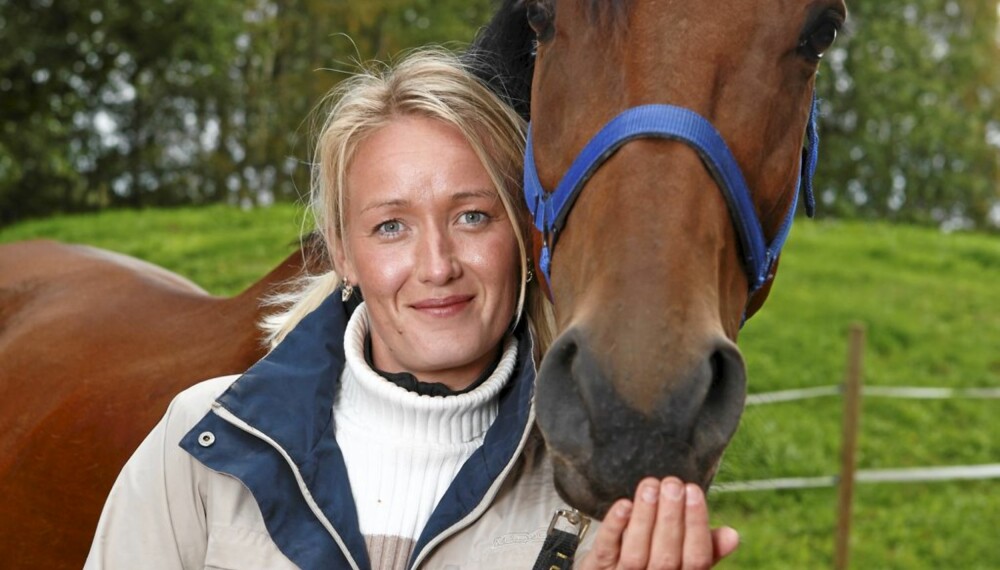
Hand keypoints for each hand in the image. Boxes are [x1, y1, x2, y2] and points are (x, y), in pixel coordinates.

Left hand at [578, 477, 738, 569]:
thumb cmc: (655, 565)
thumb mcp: (683, 563)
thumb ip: (707, 549)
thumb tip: (733, 534)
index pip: (696, 558)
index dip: (697, 526)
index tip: (693, 491)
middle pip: (666, 556)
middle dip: (670, 518)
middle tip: (672, 484)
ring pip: (636, 553)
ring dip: (645, 518)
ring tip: (650, 486)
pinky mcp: (599, 568)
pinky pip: (607, 549)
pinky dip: (615, 527)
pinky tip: (624, 504)